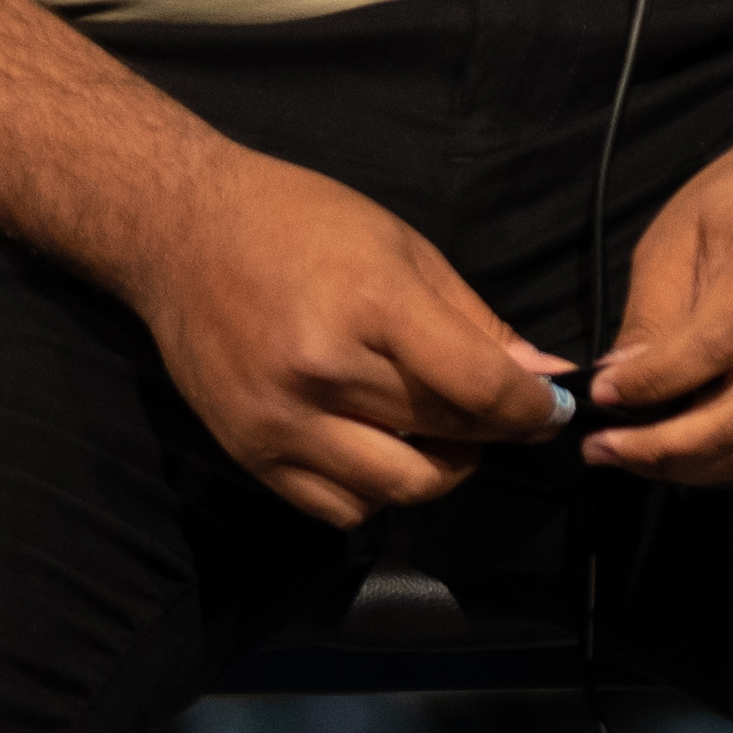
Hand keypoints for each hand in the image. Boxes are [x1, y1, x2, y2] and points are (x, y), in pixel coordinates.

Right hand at [126, 149, 565, 526]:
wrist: (181, 233)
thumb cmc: (300, 223)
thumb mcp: (402, 247)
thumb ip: (474, 321)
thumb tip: (543, 378)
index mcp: (370, 304)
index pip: (478, 388)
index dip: (532, 410)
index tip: (551, 410)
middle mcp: (323, 372)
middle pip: (445, 437)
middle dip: (493, 434)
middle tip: (502, 416)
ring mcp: (281, 421)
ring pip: (397, 489)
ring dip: (438, 472)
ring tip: (440, 435)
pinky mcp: (250, 454)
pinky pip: (339, 509)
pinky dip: (376, 493)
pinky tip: (380, 449)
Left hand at [588, 110, 732, 482]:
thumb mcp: (678, 234)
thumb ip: (653, 315)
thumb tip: (617, 389)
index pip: (717, 344)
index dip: (654, 383)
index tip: (601, 398)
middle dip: (667, 447)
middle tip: (604, 450)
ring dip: (694, 465)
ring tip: (635, 458)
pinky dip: (732, 459)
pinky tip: (687, 451)